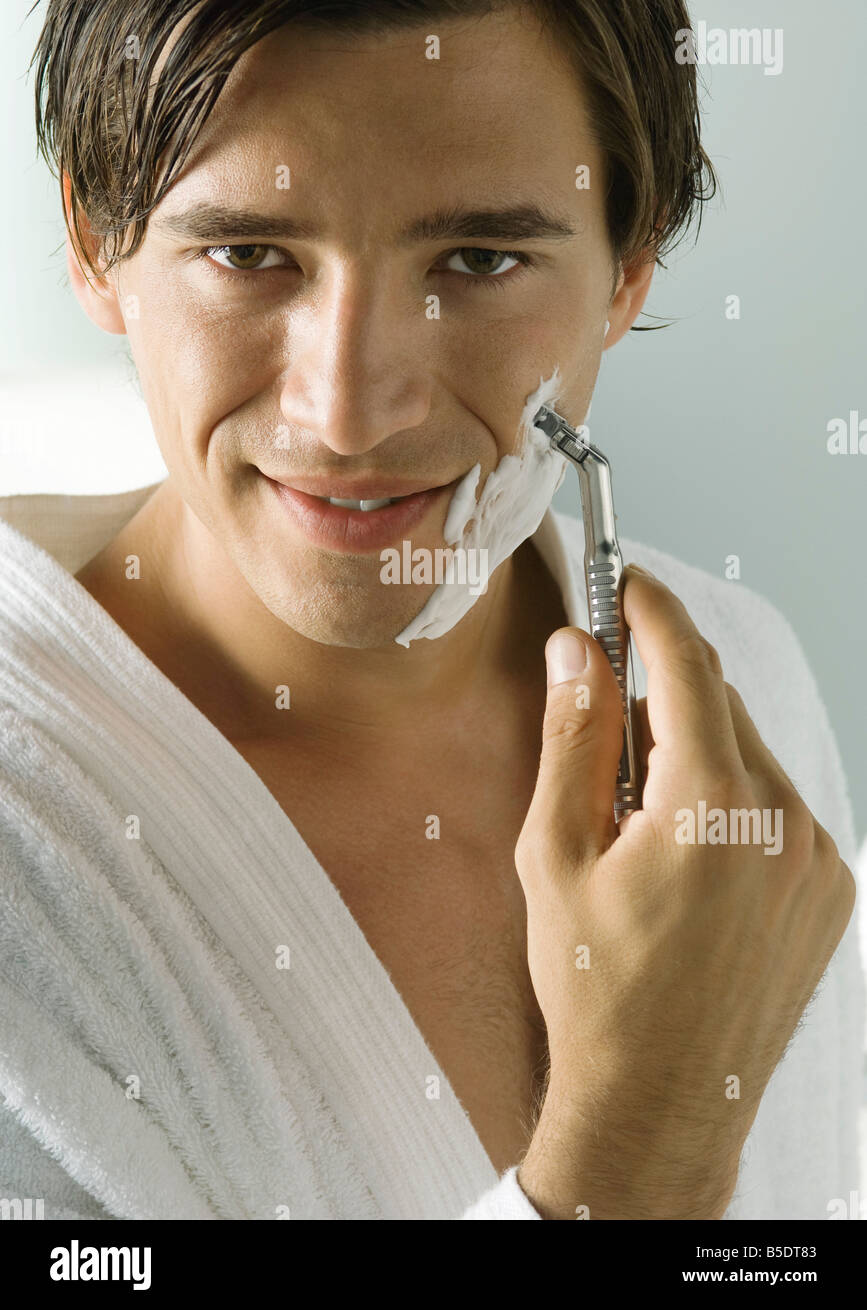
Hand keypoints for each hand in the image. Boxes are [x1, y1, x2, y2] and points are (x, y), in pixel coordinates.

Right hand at [515, 565, 855, 1219]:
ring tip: (639, 816)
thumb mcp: (554, 853)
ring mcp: (819, 858)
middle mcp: (785, 820)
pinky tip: (686, 852)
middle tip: (605, 706)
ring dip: (696, 751)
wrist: (661, 1101)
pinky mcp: (832, 890)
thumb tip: (579, 652)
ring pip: (751, 754)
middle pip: (719, 705)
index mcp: (712, 804)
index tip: (625, 577)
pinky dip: (734, 799)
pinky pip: (780, 806)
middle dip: (662, 690)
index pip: (687, 664)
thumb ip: (573, 738)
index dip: (651, 608)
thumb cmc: (595, 985)